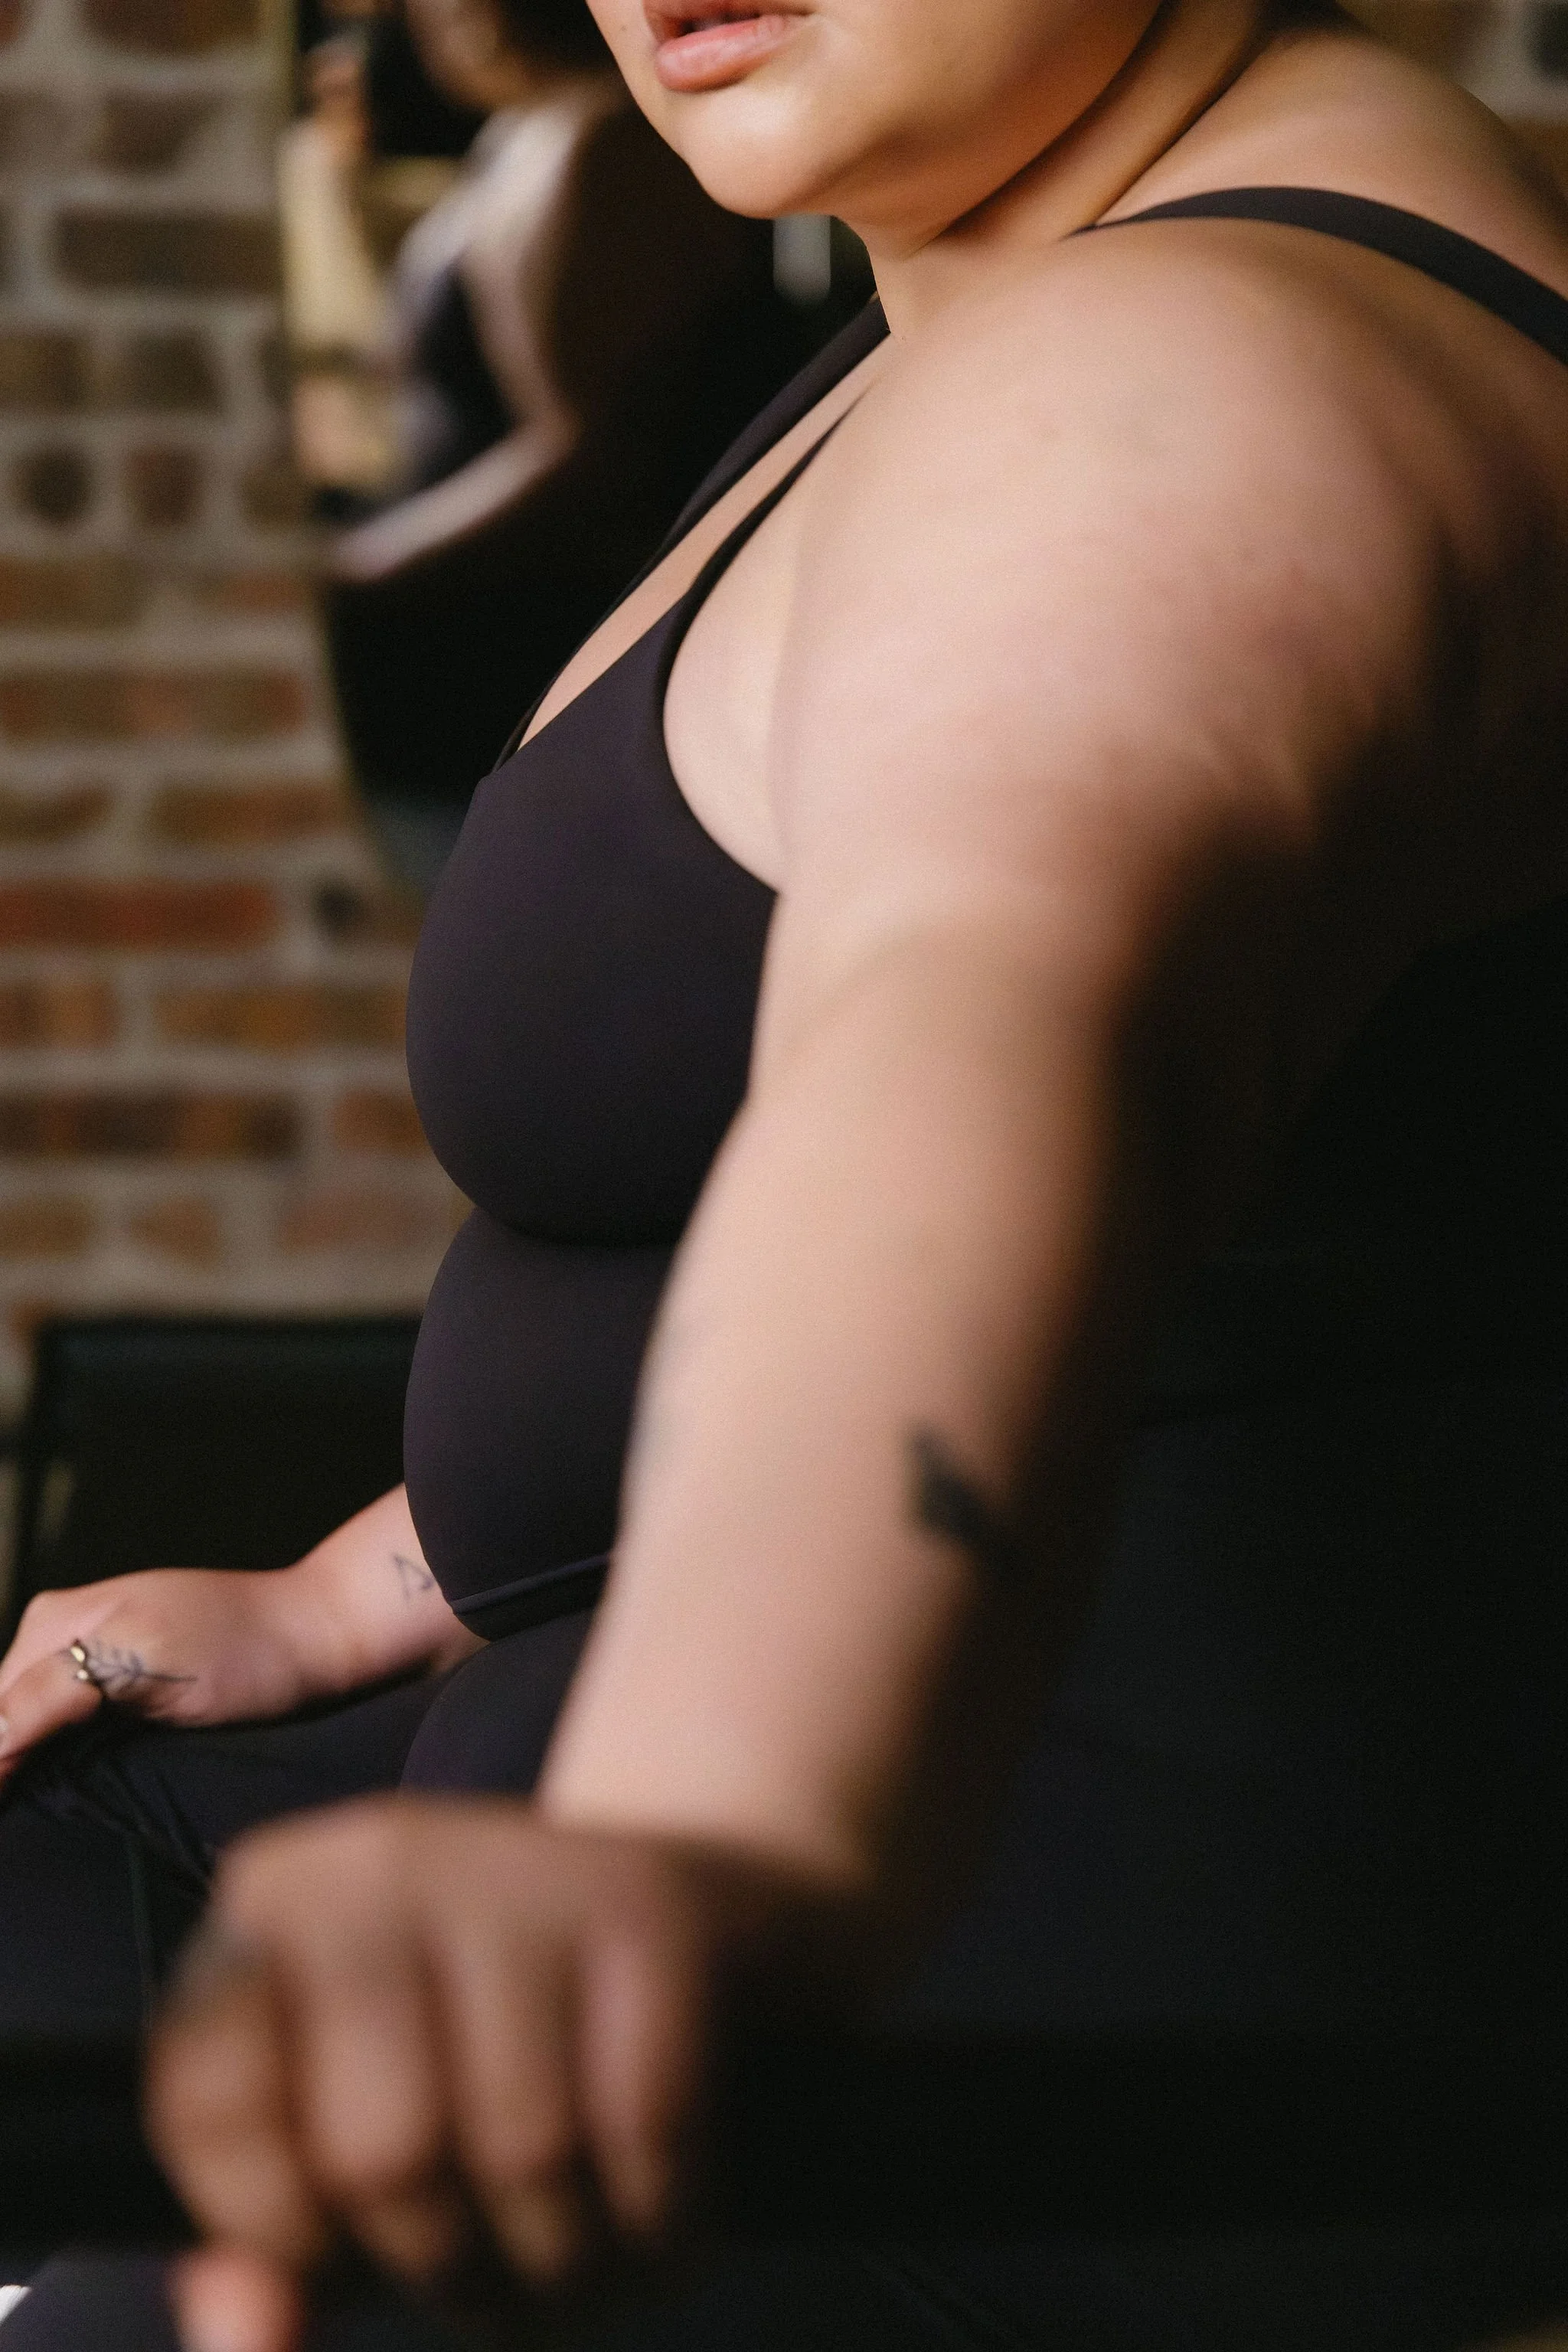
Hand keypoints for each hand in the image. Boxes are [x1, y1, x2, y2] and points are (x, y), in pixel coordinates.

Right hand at [0, 1568, 326, 1791]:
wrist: (316, 1638)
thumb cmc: (241, 1647)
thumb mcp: (138, 1665)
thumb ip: (52, 1693)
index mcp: (53, 1624)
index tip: (5, 1813)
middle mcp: (63, 1640)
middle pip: (5, 1720)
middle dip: (7, 1766)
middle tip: (16, 1831)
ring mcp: (93, 1667)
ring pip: (32, 1733)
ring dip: (26, 1772)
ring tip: (31, 1819)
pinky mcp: (125, 1696)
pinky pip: (69, 1736)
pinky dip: (57, 1769)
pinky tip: (59, 1801)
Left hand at [147, 1799, 854, 2351]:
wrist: (720, 1915)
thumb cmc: (504, 2050)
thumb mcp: (363, 2127)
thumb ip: (276, 2241)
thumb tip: (241, 2328)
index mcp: (277, 1904)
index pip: (212, 2102)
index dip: (282, 2228)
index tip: (354, 2239)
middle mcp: (383, 1860)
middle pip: (381, 2152)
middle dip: (451, 2268)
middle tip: (496, 2275)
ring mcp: (524, 1865)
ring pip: (523, 2152)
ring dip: (567, 2266)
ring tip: (581, 2262)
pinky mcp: (651, 1901)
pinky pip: (646, 2126)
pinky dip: (663, 2221)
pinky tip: (663, 2220)